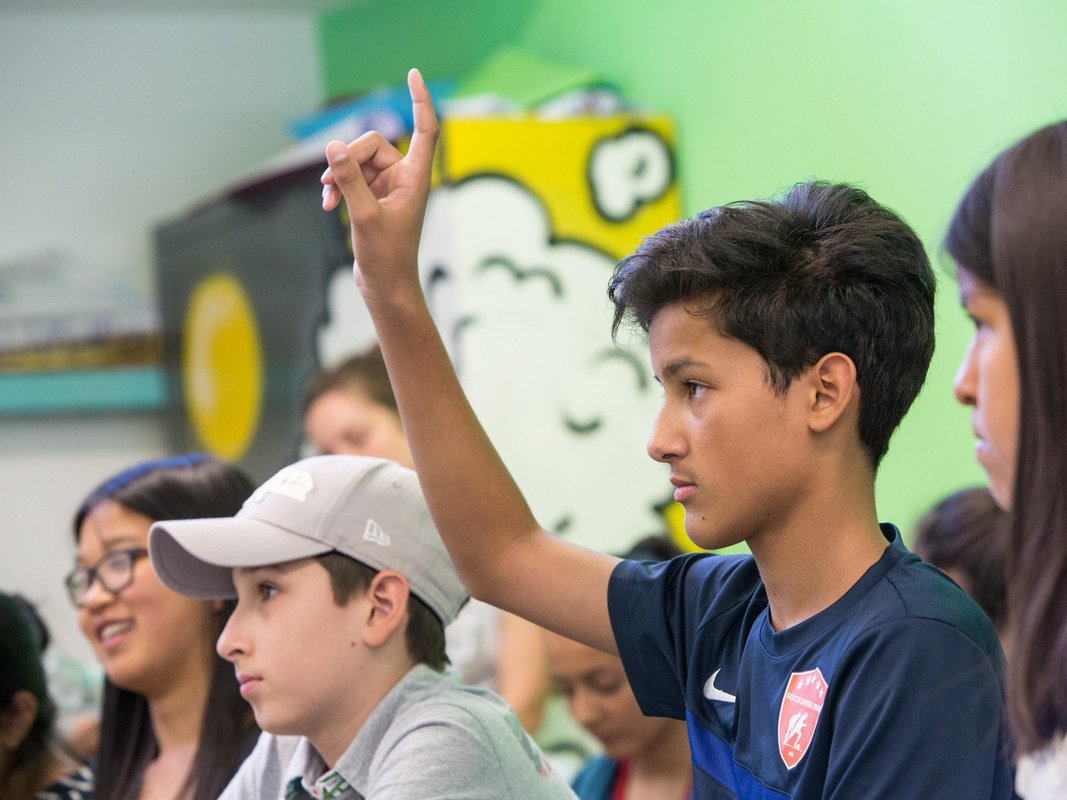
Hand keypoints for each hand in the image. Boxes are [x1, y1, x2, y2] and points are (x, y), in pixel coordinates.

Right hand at [321, 68, 438, 293]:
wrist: (386, 287)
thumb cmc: (386, 257)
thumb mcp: (364, 216)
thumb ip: (349, 179)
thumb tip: (334, 146)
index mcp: (415, 179)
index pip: (424, 129)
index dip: (421, 100)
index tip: (413, 74)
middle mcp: (404, 179)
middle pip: (373, 145)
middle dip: (348, 159)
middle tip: (330, 183)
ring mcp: (388, 189)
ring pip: (358, 162)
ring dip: (338, 175)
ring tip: (327, 199)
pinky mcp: (373, 200)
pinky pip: (352, 178)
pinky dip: (338, 187)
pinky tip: (328, 205)